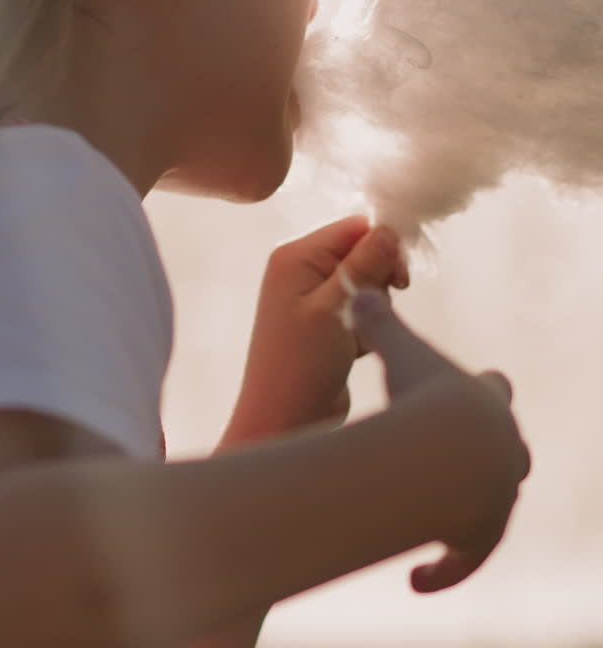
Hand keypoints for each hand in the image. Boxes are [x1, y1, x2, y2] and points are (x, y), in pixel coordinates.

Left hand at [223, 216, 408, 443]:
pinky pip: (361, 309)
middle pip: (362, 253)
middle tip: (378, 310)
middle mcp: (302, 270)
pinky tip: (357, 349)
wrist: (283, 422)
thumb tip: (389, 229)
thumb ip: (363, 266)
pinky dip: (367, 326)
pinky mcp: (327, 323)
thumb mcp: (334, 309)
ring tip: (358, 337)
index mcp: (296, 257)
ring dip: (373, 307)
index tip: (401, 279)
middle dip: (379, 280)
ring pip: (367, 283)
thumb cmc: (301, 364)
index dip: (383, 247)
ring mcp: (313, 298)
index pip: (353, 229)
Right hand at [353, 289, 531, 593]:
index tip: (459, 395)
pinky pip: (462, 561)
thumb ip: (379, 322)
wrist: (445, 455)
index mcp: (488, 403)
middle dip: (486, 452)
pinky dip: (440, 571)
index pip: (496, 390)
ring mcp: (497, 497)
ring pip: (494, 504)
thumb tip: (361, 292)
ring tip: (434, 513)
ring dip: (467, 509)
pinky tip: (416, 579)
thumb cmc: (422, 396)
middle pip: (511, 451)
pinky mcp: (480, 538)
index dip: (481, 391)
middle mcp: (504, 450)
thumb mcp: (398, 348)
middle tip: (450, 456)